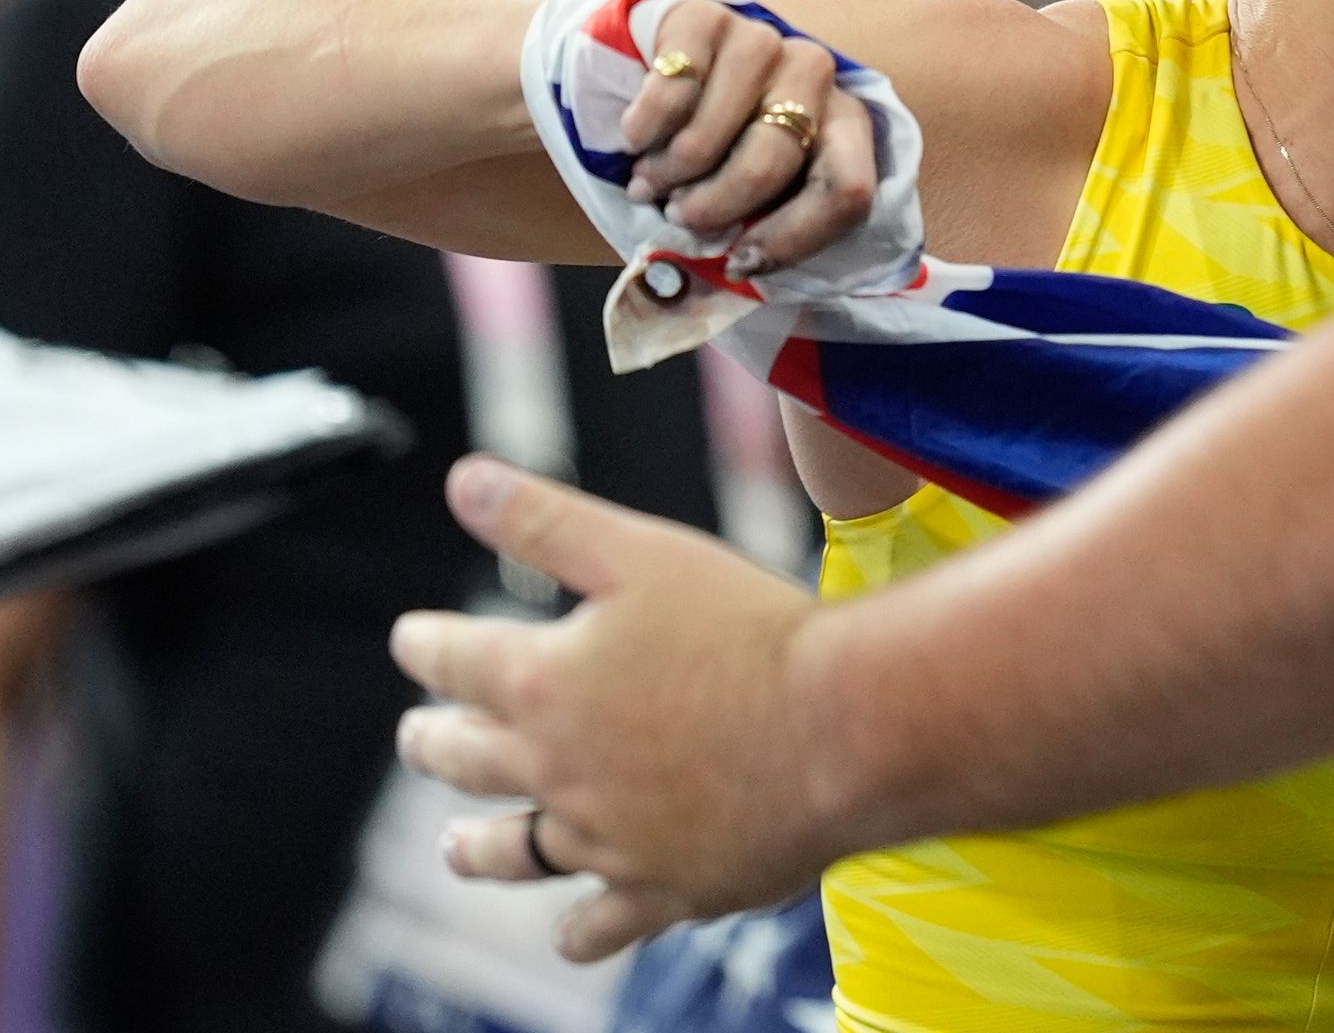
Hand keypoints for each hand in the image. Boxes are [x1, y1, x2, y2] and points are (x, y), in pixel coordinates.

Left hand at [393, 457, 848, 960]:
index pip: (454, 660)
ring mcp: (605, 839)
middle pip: (466, 760)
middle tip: (418, 736)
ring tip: (455, 846)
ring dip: (475, 847)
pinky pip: (599, 926)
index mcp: (544, 683)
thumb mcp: (644, 550)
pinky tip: (572, 929)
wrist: (843, 730)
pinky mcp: (661, 888)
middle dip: (435, 742)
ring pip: (513, 853)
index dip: (426, 645)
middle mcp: (556, 770)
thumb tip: (462, 480)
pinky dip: (578, 930)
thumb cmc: (753, 630)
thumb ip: (546, 519)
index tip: (412, 639)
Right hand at [615, 0, 880, 273]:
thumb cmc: (706, 156)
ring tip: (651, 181)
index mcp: (844, 124)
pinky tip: (636, 139)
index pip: (848, 191)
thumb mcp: (743, 197)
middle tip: (678, 215)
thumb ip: (756, 232)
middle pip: (776, 160)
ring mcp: (761, 37)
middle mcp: (815, 71)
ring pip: (718, 130)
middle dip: (715, 205)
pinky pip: (673, 88)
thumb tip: (741, 271)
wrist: (638, 79)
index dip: (793, 238)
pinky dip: (646, 128)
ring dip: (674, 169)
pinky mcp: (703, 16)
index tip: (739, 261)